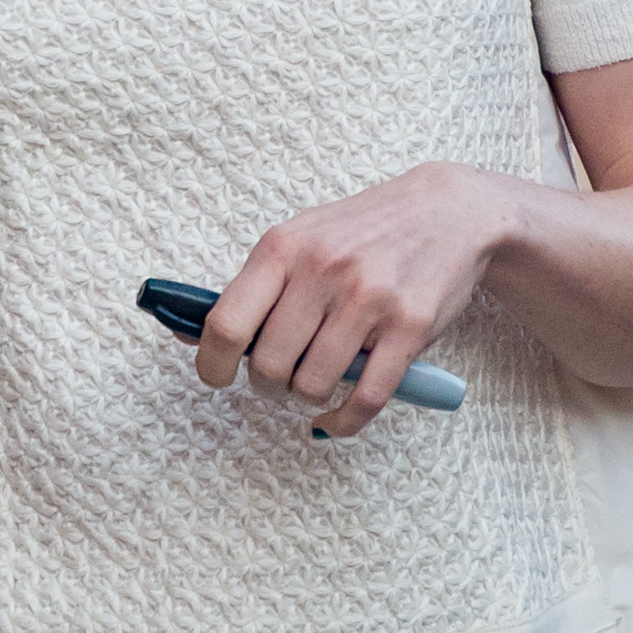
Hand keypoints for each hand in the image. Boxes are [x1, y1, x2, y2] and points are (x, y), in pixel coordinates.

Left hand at [195, 165, 513, 438]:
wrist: (449, 211)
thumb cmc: (361, 231)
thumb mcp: (299, 238)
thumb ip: (251, 287)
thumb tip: (183, 333)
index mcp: (283, 247)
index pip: (225, 323)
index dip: (212, 364)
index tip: (218, 376)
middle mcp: (324, 271)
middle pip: (270, 365)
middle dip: (268, 385)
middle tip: (279, 380)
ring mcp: (369, 300)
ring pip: (314, 385)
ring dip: (307, 397)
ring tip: (315, 382)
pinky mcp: (410, 327)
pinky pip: (367, 398)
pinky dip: (344, 421)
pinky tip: (336, 418)